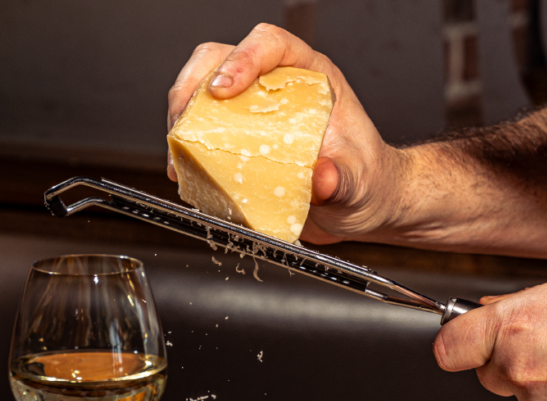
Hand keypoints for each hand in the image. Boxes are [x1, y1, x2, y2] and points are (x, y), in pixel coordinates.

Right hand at [166, 23, 401, 243]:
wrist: (360, 209)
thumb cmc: (367, 183)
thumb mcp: (359, 183)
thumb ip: (342, 179)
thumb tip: (322, 178)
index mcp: (312, 78)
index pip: (271, 44)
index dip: (242, 59)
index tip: (223, 89)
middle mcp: (279, 88)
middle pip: (221, 59)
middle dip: (194, 87)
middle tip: (183, 126)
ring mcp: (255, 113)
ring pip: (203, 92)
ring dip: (183, 119)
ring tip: (178, 156)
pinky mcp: (240, 142)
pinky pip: (204, 132)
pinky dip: (187, 149)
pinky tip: (186, 172)